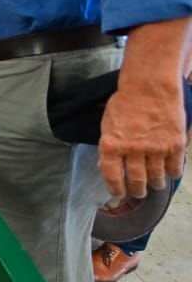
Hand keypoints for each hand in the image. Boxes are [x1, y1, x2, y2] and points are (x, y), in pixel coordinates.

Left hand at [99, 79, 186, 197]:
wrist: (150, 87)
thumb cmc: (125, 103)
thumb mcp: (107, 125)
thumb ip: (109, 146)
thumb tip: (105, 166)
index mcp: (111, 145)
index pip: (111, 176)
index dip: (116, 189)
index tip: (119, 194)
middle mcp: (133, 150)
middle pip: (136, 180)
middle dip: (137, 190)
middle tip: (138, 193)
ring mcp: (156, 149)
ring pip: (156, 177)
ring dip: (155, 184)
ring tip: (154, 184)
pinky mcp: (175, 145)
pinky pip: (175, 168)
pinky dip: (172, 174)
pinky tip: (170, 174)